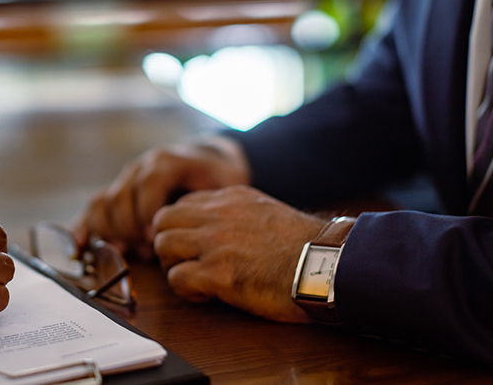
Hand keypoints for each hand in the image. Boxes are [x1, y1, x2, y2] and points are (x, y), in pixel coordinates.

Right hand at [72, 136, 250, 256]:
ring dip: (110, 232)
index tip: (156, 239)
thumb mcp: (224, 186)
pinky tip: (77, 247)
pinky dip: (83, 227)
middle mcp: (139, 167)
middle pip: (120, 197)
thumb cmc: (219, 180)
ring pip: (102, 203)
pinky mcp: (117, 193)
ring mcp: (125, 180)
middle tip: (146, 252)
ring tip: (126, 251)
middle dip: (129, 229)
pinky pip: (94, 208)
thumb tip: (193, 232)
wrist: (209, 161)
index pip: (148, 184)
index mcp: (166, 162)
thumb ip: (209, 204)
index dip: (148, 213)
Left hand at [153, 186, 325, 322]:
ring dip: (173, 266)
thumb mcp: (266, 211)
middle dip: (169, 244)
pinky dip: (186, 290)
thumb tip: (218, 223)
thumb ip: (237, 212)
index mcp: (230, 198)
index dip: (181, 227)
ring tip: (197, 278)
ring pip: (163, 246)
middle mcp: (218, 215)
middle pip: (163, 221)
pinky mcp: (218, 273)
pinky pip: (177, 278)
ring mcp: (216, 243)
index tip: (193, 245)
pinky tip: (208, 295)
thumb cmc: (306, 247)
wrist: (329, 265)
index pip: (181, 204)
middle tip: (187, 262)